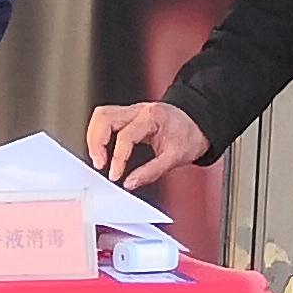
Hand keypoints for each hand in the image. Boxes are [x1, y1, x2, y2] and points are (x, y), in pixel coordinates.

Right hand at [88, 102, 211, 193]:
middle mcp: (138, 110)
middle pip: (104, 117)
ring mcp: (131, 110)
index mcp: (152, 117)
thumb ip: (151, 172)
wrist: (198, 124)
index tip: (115, 175)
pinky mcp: (127, 115)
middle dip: (96, 142)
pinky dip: (99, 134)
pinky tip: (102, 149)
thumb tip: (130, 183)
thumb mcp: (176, 158)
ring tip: (98, 158)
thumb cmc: (189, 136)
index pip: (125, 136)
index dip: (117, 158)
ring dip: (94, 137)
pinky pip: (105, 119)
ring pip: (101, 115)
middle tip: (100, 164)